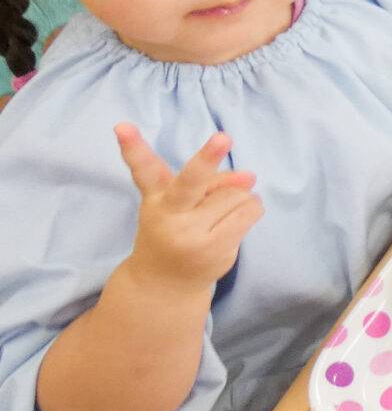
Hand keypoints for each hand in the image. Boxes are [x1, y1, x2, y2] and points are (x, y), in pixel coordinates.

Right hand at [116, 125, 262, 293]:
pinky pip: (249, 212)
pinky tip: (236, 220)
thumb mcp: (180, 204)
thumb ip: (209, 182)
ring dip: (240, 195)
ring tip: (223, 211)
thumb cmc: (174, 230)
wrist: (163, 285)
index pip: (144, 170)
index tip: (122, 126)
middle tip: (223, 137)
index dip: (133, 147)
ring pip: (235, 193)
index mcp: (155, 199)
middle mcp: (170, 216)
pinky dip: (250, 208)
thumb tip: (249, 178)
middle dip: (207, 159)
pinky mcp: (215, 250)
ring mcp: (192, 235)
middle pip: (191, 182)